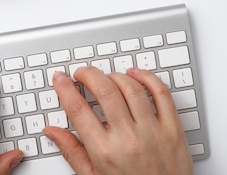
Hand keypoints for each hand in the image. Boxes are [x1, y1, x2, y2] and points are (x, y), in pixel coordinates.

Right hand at [44, 67, 192, 174]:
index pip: (78, 109)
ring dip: (114, 75)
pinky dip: (147, 77)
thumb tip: (53, 131)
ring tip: (105, 76)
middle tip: (81, 73)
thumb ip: (72, 151)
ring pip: (130, 87)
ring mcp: (153, 132)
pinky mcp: (173, 129)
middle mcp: (128, 139)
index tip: (61, 79)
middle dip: (88, 74)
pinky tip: (135, 74)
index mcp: (105, 152)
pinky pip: (161, 94)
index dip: (65, 89)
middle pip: (104, 90)